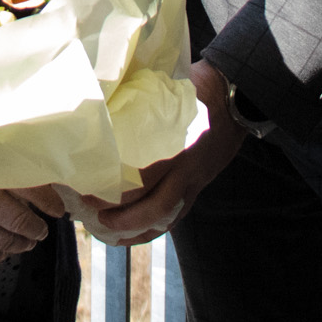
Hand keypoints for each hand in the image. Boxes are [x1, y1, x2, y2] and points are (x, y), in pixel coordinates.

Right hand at [0, 184, 62, 265]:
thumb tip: (31, 168)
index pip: (34, 190)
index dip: (50, 202)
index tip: (56, 208)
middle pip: (25, 222)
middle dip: (37, 228)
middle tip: (41, 228)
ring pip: (10, 242)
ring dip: (22, 243)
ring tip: (27, 239)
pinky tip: (2, 249)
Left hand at [84, 60, 243, 244]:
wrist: (235, 98)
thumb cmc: (197, 88)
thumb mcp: (166, 91)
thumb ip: (140, 107)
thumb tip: (100, 111)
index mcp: (176, 142)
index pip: (143, 176)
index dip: (113, 188)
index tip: (86, 187)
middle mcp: (186, 167)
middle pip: (155, 205)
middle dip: (122, 217)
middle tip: (93, 213)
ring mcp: (195, 180)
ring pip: (167, 216)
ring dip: (137, 229)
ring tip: (109, 232)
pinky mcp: (199, 186)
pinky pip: (178, 215)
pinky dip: (155, 228)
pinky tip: (135, 233)